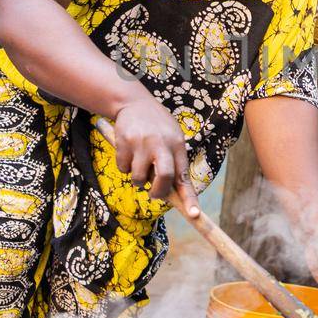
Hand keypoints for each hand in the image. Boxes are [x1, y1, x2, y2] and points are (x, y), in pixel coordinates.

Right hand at [109, 97, 200, 216]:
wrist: (133, 102)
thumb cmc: (157, 126)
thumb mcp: (172, 138)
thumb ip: (174, 163)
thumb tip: (174, 192)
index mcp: (177, 145)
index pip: (184, 176)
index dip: (190, 198)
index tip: (194, 215)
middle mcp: (161, 144)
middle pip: (164, 177)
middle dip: (158, 192)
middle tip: (154, 194)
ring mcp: (141, 143)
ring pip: (138, 178)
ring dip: (138, 178)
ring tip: (139, 163)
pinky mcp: (123, 143)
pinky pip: (122, 169)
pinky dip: (124, 166)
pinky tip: (128, 152)